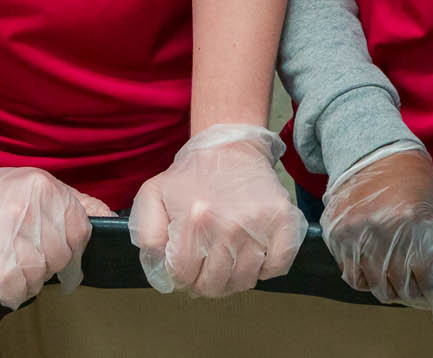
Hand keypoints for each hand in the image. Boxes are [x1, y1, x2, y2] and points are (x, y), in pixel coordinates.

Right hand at [0, 155, 110, 308]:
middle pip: (60, 257)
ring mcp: (9, 235)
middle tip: (26, 254)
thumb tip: (110, 218)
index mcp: (46, 189)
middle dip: (48, 263)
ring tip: (11, 263)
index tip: (57, 250)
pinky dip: (13, 293)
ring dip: (28, 279)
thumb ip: (75, 203)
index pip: (80, 230)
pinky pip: (17, 290)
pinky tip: (3, 279)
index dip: (71, 246)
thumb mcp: (38, 185)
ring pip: (40, 277)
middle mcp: (30, 210)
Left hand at [127, 124, 305, 297]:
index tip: (186, 263)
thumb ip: (147, 234)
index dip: (181, 275)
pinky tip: (253, 252)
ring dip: (234, 277)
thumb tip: (161, 270)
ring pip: (244, 281)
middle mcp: (228, 226)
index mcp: (194, 219)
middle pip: (214, 285)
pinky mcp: (285, 222)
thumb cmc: (192, 175)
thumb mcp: (153, 195)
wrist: (231, 147)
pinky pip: (276, 268)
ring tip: (228, 256)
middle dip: (206, 281)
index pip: (183, 276)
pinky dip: (265, 268)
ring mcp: (259, 226)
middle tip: (207, 263)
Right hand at [321, 147, 432, 344]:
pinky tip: (381, 259)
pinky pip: (355, 279)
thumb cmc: (418, 181)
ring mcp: (354, 236)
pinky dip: (372, 278)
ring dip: (397, 287)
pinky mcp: (335, 237)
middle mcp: (381, 232)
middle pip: (407, 291)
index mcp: (414, 223)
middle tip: (427, 276)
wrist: (372, 151)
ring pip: (380, 289)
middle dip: (423, 292)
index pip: (432, 282)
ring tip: (404, 264)